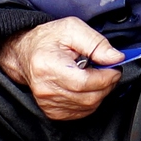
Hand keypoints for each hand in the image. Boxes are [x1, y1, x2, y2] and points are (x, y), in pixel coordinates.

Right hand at [0, 17, 123, 120]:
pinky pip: (81, 112)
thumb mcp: (73, 29)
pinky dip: (90, 101)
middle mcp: (46, 88)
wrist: (25, 53)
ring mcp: (48, 102)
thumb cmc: (47, 40)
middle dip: (106, 84)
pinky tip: (87, 87)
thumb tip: (115, 58)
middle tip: (109, 71)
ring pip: (88, 106)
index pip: (85, 82)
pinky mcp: (52, 111)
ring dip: (100, 92)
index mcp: (48, 66)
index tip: (115, 68)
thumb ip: (96, 43)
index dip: (106, 77)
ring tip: (96, 76)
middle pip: (89, 97)